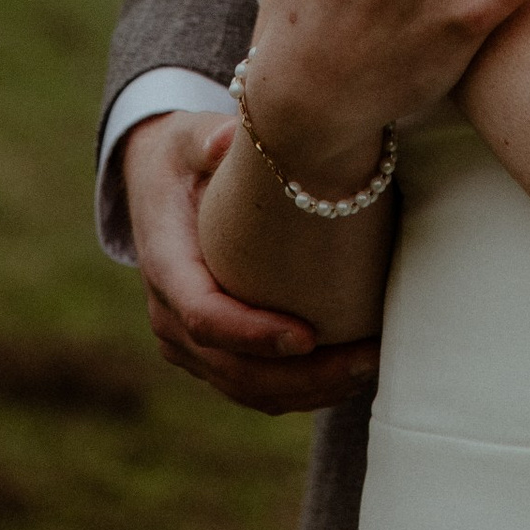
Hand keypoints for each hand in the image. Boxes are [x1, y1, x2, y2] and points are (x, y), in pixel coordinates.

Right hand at [123, 114, 379, 412]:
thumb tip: (226, 140)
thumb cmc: (185, 156)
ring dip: (309, 391)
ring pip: (248, 389)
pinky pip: (256, 387)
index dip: (253, 335)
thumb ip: (207, 138)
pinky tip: (350, 372)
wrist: (160, 184)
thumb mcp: (189, 138)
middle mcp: (169, 318)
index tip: (307, 336)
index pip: (204, 317)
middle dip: (300, 376)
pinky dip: (301, 389)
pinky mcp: (213, 354)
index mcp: (165, 267)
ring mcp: (188, 344)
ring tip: (369, 367)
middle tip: (364, 359)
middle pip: (233, 370)